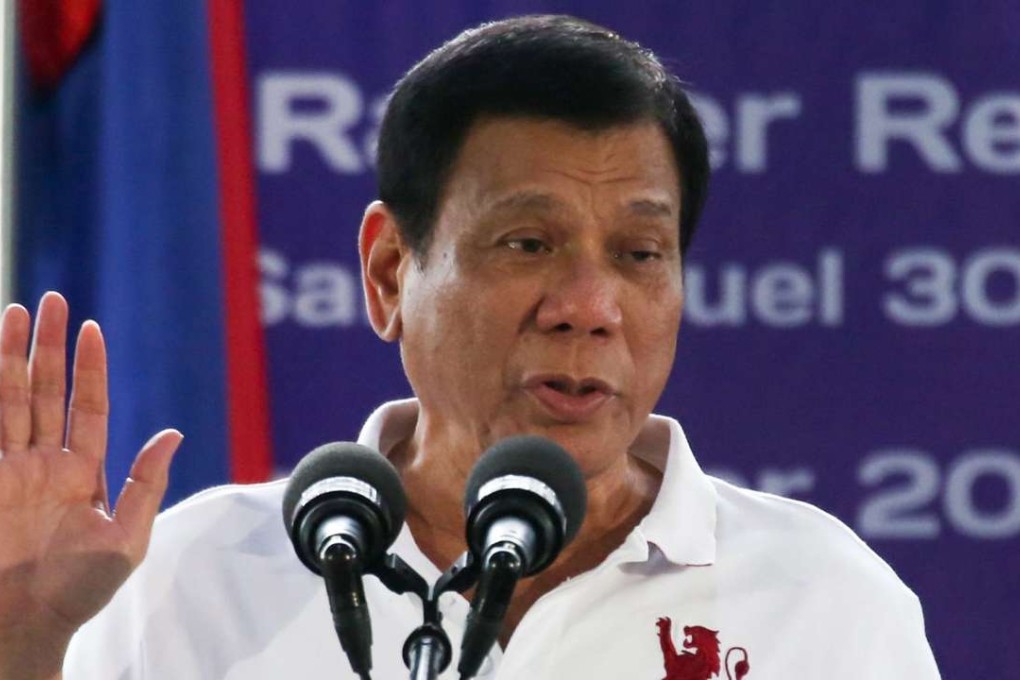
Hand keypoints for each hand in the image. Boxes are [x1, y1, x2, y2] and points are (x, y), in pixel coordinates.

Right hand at [0, 293, 182, 678]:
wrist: (24, 627)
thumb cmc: (79, 590)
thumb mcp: (125, 538)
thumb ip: (145, 483)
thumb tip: (174, 433)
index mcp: (82, 473)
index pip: (86, 406)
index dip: (89, 368)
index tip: (91, 328)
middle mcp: (43, 464)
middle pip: (44, 391)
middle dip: (46, 346)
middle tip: (49, 300)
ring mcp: (8, 470)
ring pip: (8, 399)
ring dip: (9, 356)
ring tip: (14, 311)